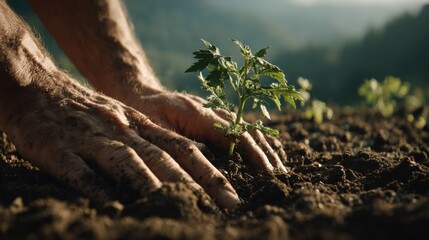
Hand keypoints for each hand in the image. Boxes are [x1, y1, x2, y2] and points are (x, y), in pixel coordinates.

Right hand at [3, 76, 239, 207]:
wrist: (39, 89)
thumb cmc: (89, 111)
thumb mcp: (127, 121)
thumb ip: (154, 143)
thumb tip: (190, 169)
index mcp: (140, 126)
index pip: (183, 149)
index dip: (211, 173)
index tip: (233, 197)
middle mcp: (122, 130)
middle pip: (165, 157)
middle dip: (199, 182)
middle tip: (228, 205)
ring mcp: (90, 138)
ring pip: (127, 162)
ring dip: (155, 185)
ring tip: (181, 205)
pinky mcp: (58, 149)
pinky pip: (78, 172)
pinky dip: (95, 189)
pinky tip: (110, 206)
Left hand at [124, 91, 287, 172]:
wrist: (136, 90)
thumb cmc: (141, 113)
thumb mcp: (153, 131)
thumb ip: (179, 146)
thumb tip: (206, 165)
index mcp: (198, 113)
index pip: (234, 134)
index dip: (253, 153)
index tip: (267, 171)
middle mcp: (210, 108)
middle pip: (245, 129)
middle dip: (264, 151)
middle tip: (280, 173)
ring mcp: (212, 108)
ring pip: (245, 125)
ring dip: (263, 144)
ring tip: (279, 163)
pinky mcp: (211, 112)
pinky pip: (238, 124)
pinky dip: (254, 137)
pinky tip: (265, 147)